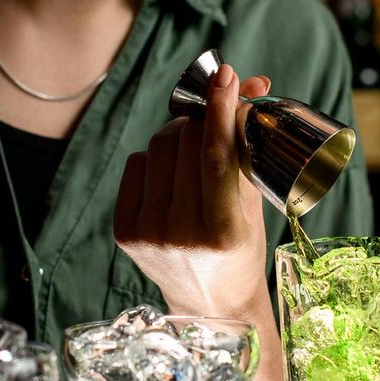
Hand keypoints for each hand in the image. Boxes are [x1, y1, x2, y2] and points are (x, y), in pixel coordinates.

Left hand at [113, 63, 271, 317]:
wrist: (208, 304)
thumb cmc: (241, 249)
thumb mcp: (255, 204)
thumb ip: (249, 145)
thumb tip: (254, 82)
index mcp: (223, 231)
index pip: (216, 156)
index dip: (219, 110)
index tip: (225, 76)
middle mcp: (181, 234)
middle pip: (184, 144)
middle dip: (202, 120)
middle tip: (214, 118)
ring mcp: (147, 234)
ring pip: (157, 148)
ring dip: (177, 135)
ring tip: (194, 149)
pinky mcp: (124, 231)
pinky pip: (136, 165)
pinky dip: (154, 157)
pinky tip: (170, 171)